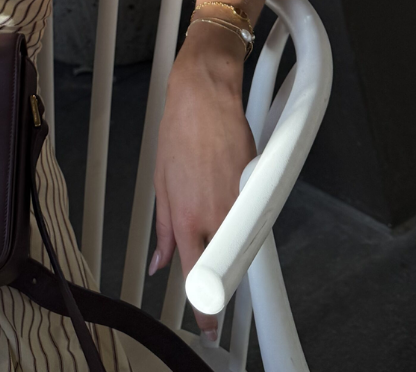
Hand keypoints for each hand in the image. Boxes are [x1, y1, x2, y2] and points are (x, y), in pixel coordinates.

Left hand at [150, 22, 255, 338]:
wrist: (204, 94)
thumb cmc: (180, 130)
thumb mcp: (160, 182)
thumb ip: (161, 228)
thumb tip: (158, 262)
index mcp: (184, 217)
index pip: (197, 278)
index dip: (205, 308)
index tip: (208, 322)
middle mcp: (213, 214)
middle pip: (224, 264)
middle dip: (223, 275)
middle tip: (218, 274)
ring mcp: (238, 200)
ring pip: (242, 239)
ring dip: (235, 237)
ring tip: (223, 212)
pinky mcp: (257, 183)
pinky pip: (255, 212)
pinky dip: (247, 212)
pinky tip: (235, 192)